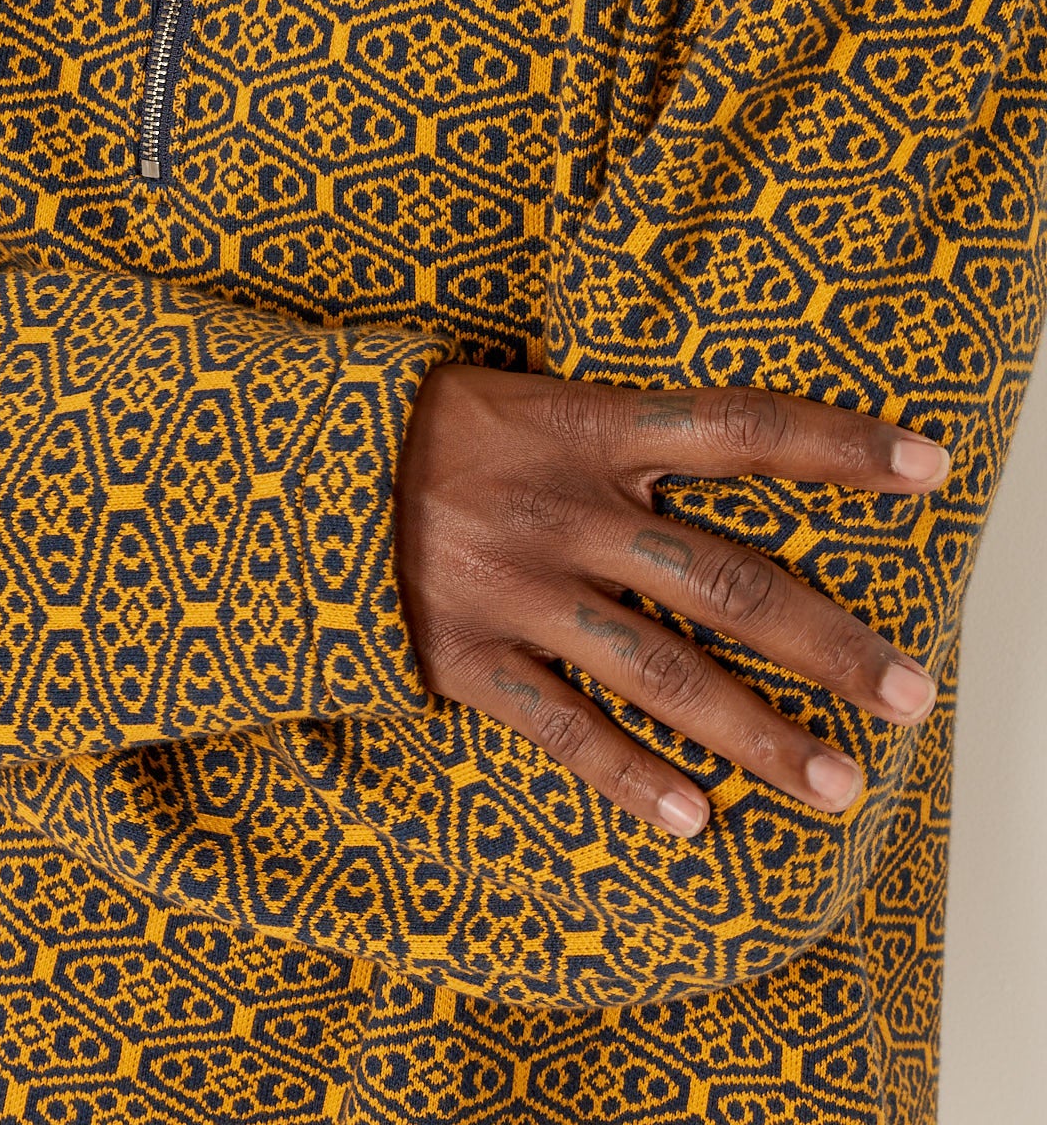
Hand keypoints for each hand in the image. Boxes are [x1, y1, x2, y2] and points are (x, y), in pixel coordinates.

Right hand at [395, 364, 949, 837]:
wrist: (286, 462)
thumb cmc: (427, 423)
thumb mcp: (523, 392)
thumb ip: (616, 428)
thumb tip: (731, 454)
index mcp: (585, 427)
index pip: (737, 430)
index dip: (837, 446)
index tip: (930, 470)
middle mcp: (562, 509)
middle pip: (723, 580)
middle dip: (826, 642)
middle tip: (909, 695)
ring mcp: (513, 589)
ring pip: (660, 671)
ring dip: (755, 734)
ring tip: (836, 784)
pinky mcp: (461, 656)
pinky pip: (561, 727)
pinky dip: (630, 777)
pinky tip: (693, 824)